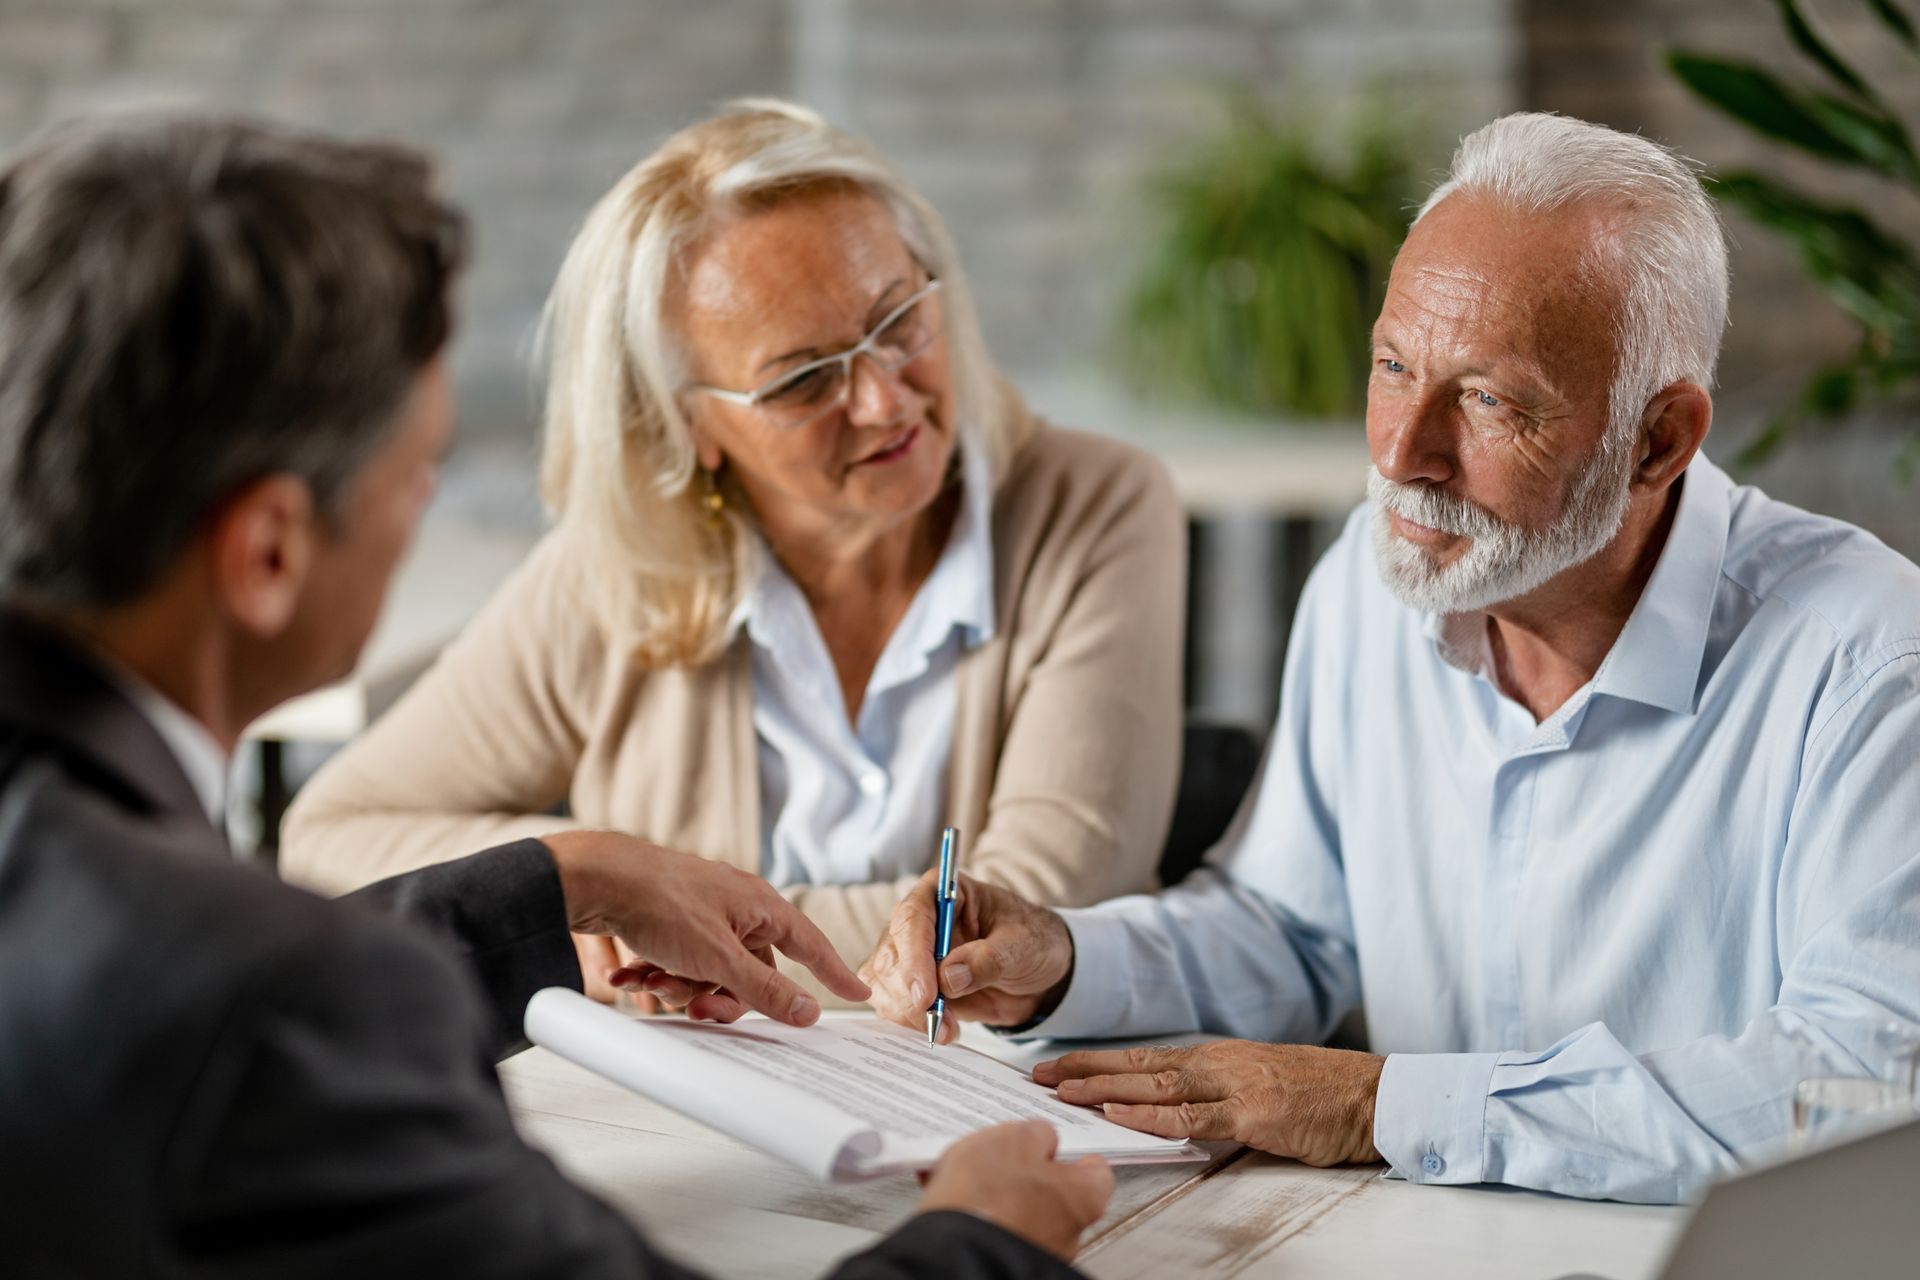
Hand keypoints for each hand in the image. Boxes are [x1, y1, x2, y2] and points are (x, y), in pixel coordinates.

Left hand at [544, 831, 868, 1025]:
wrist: (596, 879)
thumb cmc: (659, 902)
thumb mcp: (719, 958)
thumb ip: (765, 989)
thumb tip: (807, 1010)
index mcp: (760, 906)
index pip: (810, 945)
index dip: (834, 972)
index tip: (858, 994)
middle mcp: (736, 908)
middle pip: (751, 972)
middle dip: (721, 996)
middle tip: (699, 1006)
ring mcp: (702, 915)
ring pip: (710, 973)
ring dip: (681, 987)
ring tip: (653, 980)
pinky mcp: (669, 923)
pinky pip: (678, 964)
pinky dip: (656, 975)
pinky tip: (630, 976)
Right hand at [861, 869, 1073, 1043]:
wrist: (1037, 972)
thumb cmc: (1032, 942)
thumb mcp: (1022, 945)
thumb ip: (988, 958)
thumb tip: (948, 977)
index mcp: (943, 891)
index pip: (913, 918)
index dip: (914, 957)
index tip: (926, 995)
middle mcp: (919, 919)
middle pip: (891, 954)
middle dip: (909, 994)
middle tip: (937, 1022)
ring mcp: (910, 952)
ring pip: (883, 982)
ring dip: (908, 1013)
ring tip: (947, 1029)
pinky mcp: (909, 983)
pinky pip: (890, 1002)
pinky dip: (908, 1022)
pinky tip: (940, 1029)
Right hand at [917, 1120, 1113, 1259]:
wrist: (953, 1250)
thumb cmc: (989, 1196)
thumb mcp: (1016, 1139)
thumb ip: (1038, 1134)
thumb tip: (1042, 1139)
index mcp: (1082, 1197)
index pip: (1096, 1173)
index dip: (1074, 1155)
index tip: (1056, 1146)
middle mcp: (1068, 1232)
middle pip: (1056, 1193)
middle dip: (1030, 1176)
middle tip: (1003, 1156)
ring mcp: (1039, 1250)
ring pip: (1023, 1212)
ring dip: (1000, 1196)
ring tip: (966, 1176)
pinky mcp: (1005, 1259)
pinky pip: (998, 1229)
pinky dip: (981, 1213)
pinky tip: (953, 1196)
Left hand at [1034, 1041, 1385, 1166]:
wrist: (1375, 1095)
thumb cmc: (1322, 1094)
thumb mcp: (1261, 1085)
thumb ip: (1218, 1093)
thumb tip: (1174, 1105)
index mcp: (1218, 1057)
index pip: (1145, 1057)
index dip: (1098, 1062)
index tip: (1057, 1066)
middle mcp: (1219, 1063)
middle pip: (1138, 1064)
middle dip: (1084, 1069)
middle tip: (1036, 1074)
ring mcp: (1235, 1085)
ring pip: (1156, 1084)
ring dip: (1104, 1086)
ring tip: (1060, 1090)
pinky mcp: (1254, 1112)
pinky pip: (1192, 1116)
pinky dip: (1150, 1114)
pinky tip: (1118, 1113)